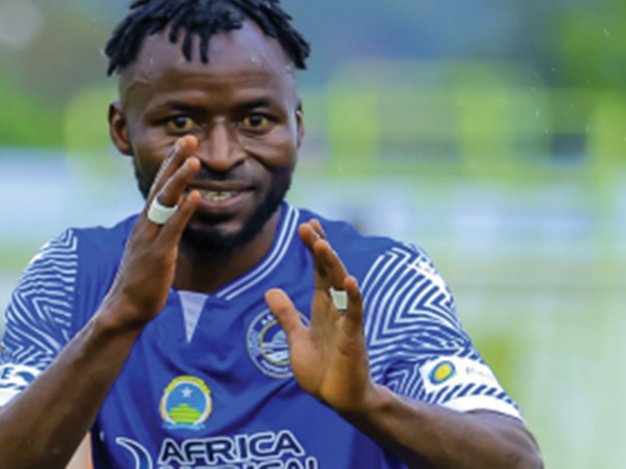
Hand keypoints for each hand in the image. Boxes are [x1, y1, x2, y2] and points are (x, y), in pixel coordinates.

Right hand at [100, 136, 201, 329]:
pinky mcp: (158, 254)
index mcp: (146, 223)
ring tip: (194, 159)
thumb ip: (163, 230)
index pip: (158, 187)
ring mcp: (150, 238)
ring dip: (180, 179)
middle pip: (160, 186)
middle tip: (188, 138)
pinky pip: (172, 228)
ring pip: (165, 202)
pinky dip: (184, 211)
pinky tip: (196, 197)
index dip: (170, 165)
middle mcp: (146, 225)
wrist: (125, 308)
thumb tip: (177, 216)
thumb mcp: (153, 248)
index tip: (183, 144)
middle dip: (174, 161)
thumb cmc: (142, 280)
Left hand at [265, 220, 378, 414]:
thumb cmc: (322, 371)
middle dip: (319, 249)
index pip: (319, 271)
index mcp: (322, 308)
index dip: (314, 249)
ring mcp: (345, 322)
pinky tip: (350, 281)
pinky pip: (354, 315)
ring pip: (341, 287)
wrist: (338, 400)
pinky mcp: (353, 339)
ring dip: (332, 266)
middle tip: (308, 226)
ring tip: (322, 245)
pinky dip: (352, 298)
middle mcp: (335, 310)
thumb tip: (270, 291)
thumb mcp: (297, 339)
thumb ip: (286, 315)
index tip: (307, 225)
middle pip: (329, 272)